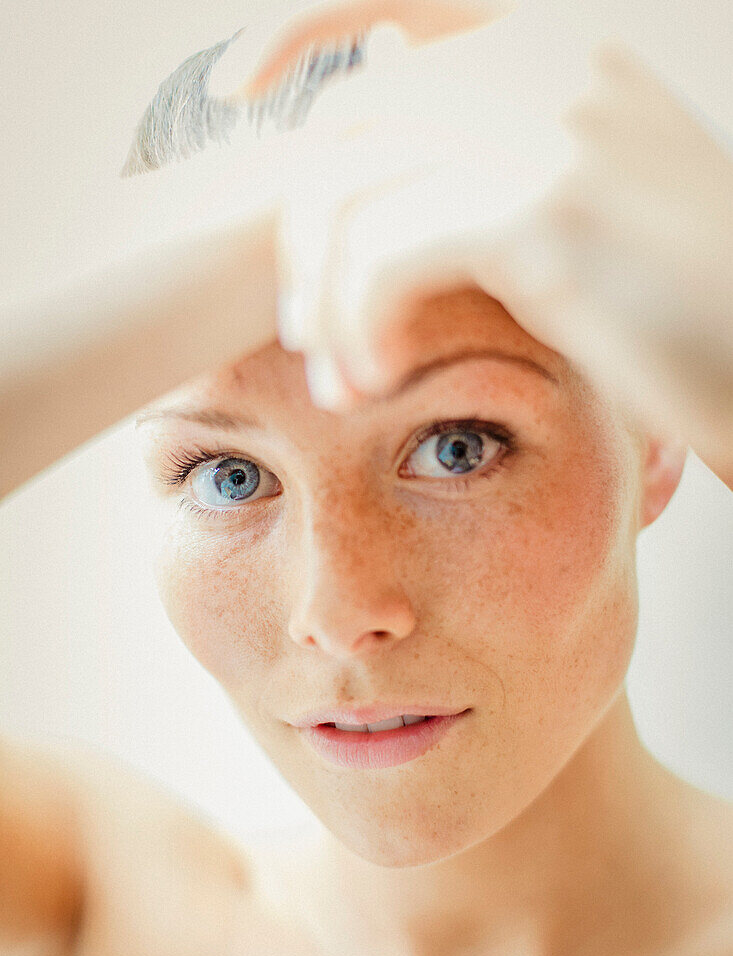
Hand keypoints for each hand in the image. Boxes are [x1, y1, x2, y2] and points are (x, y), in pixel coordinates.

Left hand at [276, 25, 731, 485]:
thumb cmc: (683, 299)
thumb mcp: (594, 192)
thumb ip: (497, 140)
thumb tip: (384, 82)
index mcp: (561, 41)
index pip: (394, 2)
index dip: (294, 29)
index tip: (231, 88)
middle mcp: (549, 59)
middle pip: (349, 127)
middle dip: (304, 235)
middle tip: (307, 331)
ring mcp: (547, 122)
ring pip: (350, 195)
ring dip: (320, 299)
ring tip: (337, 377)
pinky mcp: (543, 207)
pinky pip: (381, 256)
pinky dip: (356, 326)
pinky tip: (372, 381)